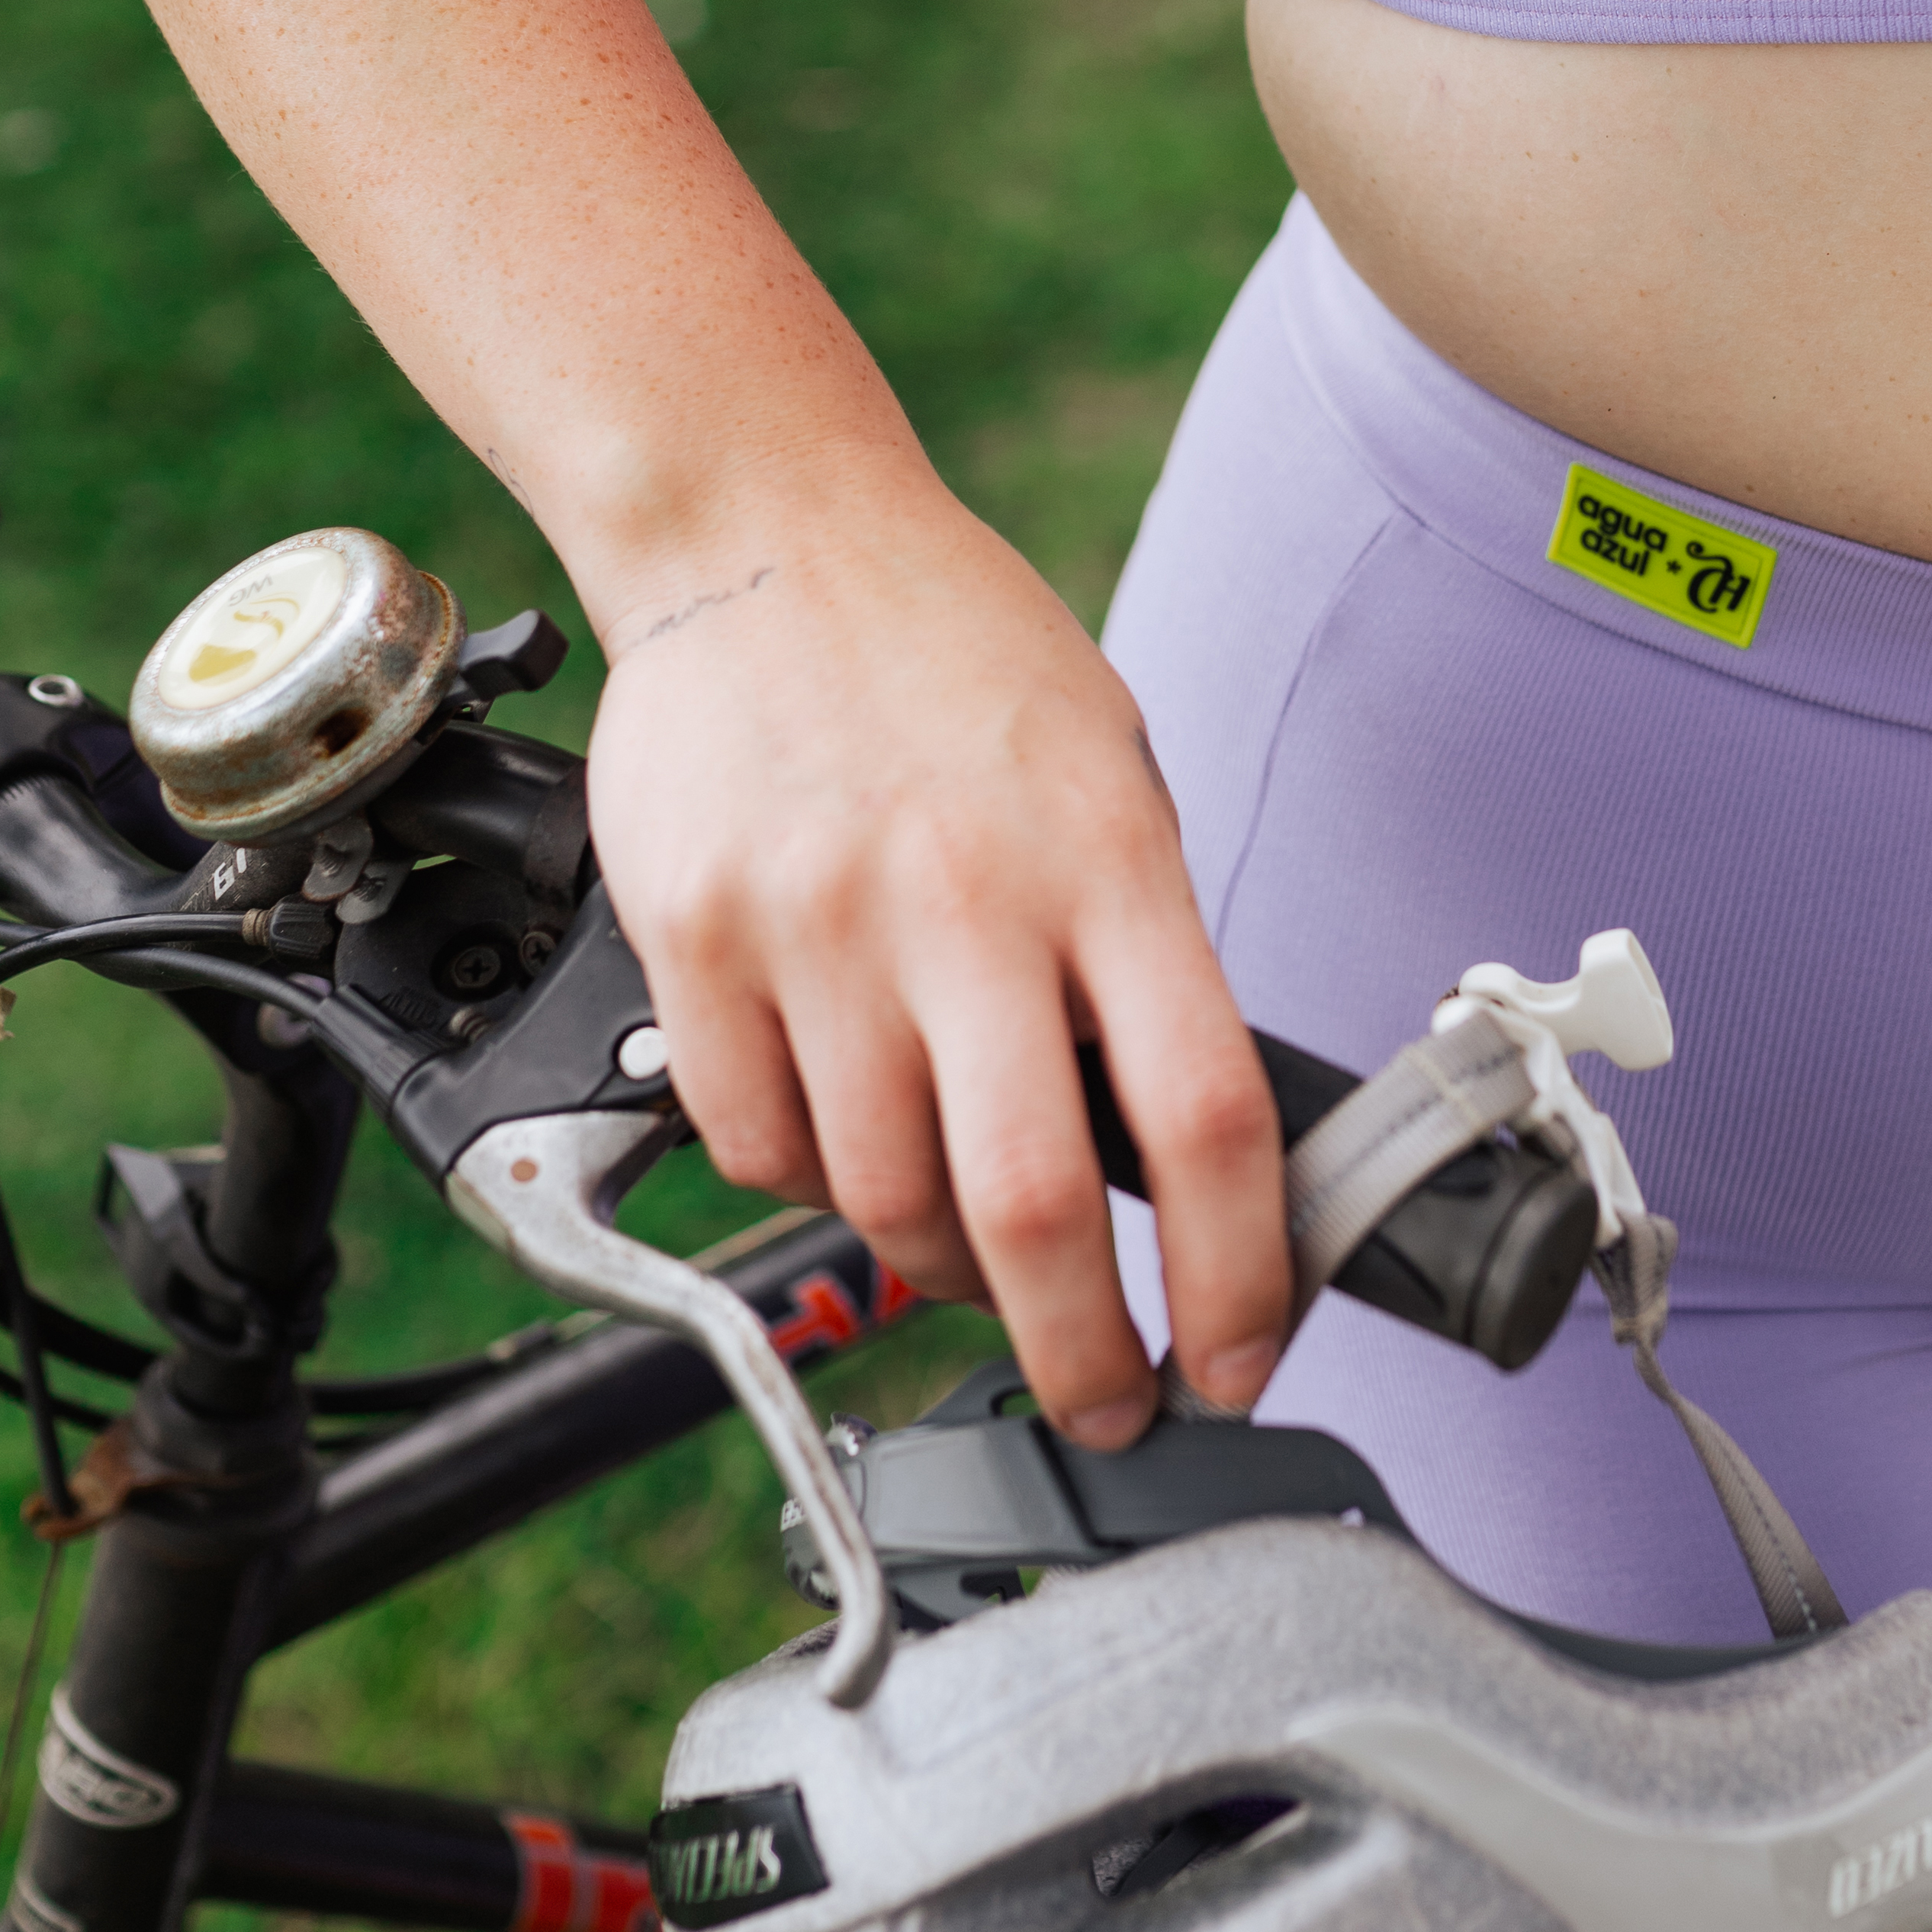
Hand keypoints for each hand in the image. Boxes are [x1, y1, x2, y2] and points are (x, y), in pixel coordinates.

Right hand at [582, 455, 1285, 1444]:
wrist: (763, 533)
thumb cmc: (955, 658)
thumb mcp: (1111, 777)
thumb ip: (1139, 954)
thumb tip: (1172, 1159)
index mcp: (1106, 858)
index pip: (1207, 1115)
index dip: (1239, 1275)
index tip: (1237, 1357)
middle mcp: (965, 898)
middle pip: (1030, 1203)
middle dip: (1081, 1350)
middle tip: (1107, 1398)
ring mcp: (816, 922)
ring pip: (880, 1197)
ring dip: (938, 1267)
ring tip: (968, 1246)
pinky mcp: (692, 935)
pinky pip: (755, 1140)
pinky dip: (811, 1182)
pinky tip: (844, 1136)